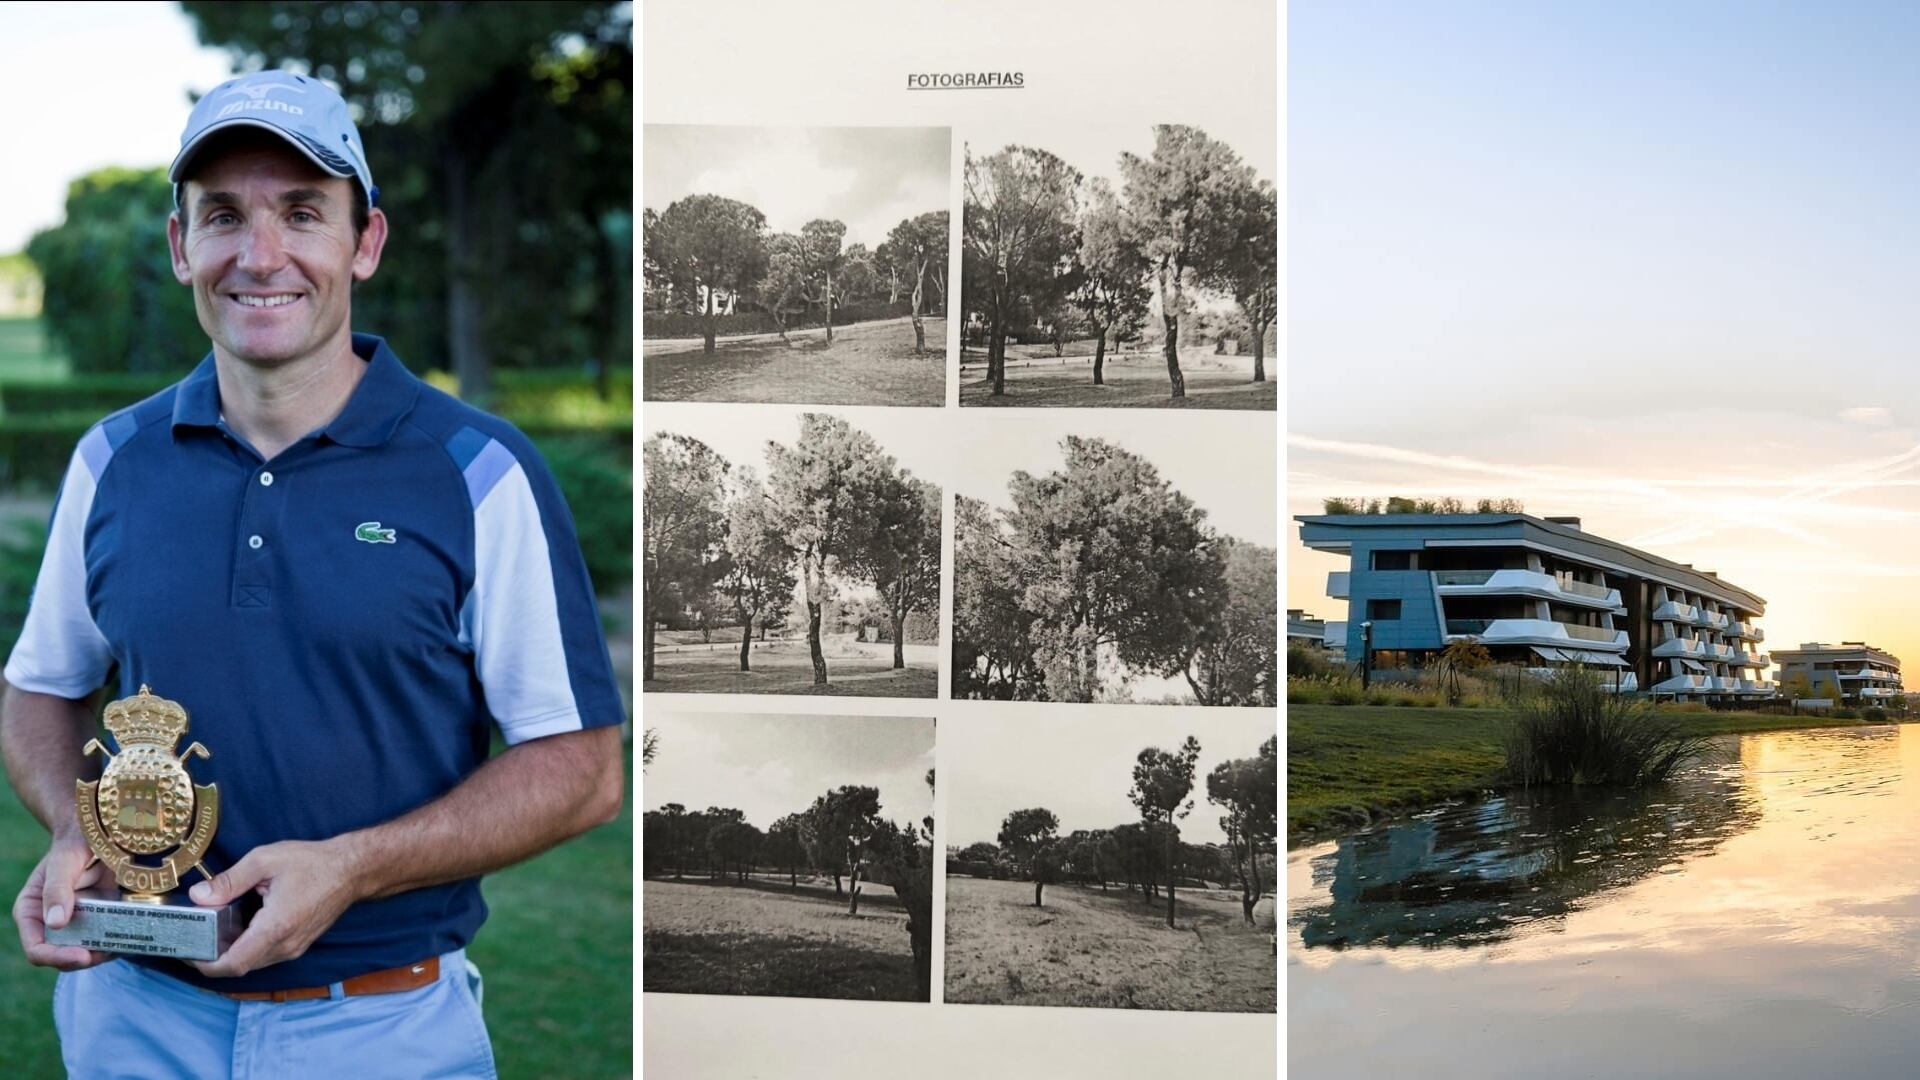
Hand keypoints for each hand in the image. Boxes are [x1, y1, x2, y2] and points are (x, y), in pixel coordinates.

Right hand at [13, 833, 112, 970]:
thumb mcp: (65, 861)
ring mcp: (79, 923)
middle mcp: (53, 922)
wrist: (102, 831)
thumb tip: (55, 924)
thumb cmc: (76, 842)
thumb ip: (57, 889)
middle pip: (64, 956)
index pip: (36, 948)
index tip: (82, 955)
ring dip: (105, 953)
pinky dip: (120, 942)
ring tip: (124, 943)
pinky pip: (110, 940)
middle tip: (107, 953)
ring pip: (89, 952)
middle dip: (85, 959)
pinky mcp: (103, 919)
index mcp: (33, 911)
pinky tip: (134, 936)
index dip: (56, 957)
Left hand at [189, 838, 363, 978]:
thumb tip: (199, 896)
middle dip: (212, 958)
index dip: (205, 965)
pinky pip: (265, 955)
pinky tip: (238, 928)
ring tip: (211, 932)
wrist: (352, 870)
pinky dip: (246, 948)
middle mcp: (285, 945)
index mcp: (275, 927)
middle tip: (192, 939)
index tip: (187, 952)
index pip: (233, 964)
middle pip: (240, 966)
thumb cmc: (312, 862)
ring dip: (230, 953)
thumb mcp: (265, 860)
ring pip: (252, 962)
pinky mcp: (298, 944)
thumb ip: (229, 880)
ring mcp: (294, 947)